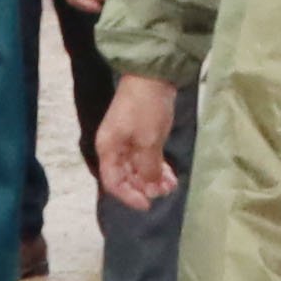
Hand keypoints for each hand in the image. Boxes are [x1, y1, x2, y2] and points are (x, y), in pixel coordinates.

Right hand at [90, 74, 183, 212]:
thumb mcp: (148, 142)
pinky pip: (145, 157)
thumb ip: (148, 168)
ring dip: (152, 178)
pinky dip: (156, 167)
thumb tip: (150, 187)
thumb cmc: (146, 108)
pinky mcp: (140, 133)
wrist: (152, 75)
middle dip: (144, 187)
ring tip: (171, 185)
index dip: (129, 196)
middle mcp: (114, 147)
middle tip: (165, 192)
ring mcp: (127, 140)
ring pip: (137, 168)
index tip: (148, 204)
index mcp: (109, 149)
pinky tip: (170, 174)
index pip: (113, 182)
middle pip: (125, 176)